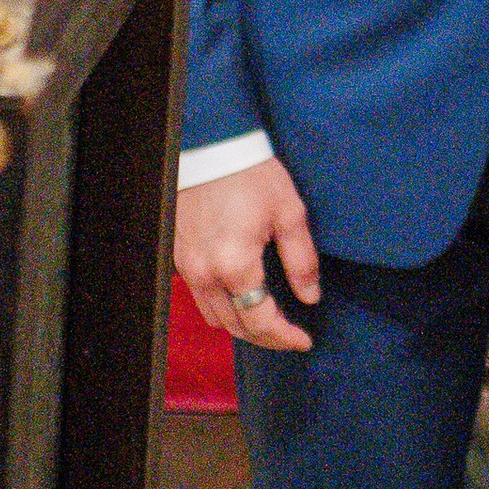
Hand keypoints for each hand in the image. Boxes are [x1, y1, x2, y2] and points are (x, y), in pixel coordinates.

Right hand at [176, 156, 318, 351]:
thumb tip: (309, 296)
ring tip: (269, 322)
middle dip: (266, 338)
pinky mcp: (179, 257)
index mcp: (235, 266)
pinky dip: (223, 307)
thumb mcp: (289, 214)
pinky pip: (200, 297)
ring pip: (214, 317)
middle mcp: (206, 274)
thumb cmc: (250, 175)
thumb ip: (301, 261)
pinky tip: (243, 299)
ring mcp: (188, 267)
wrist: (210, 148)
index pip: (260, 322)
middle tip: (290, 336)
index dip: (285, 337)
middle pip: (235, 327)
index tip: (304, 341)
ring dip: (242, 326)